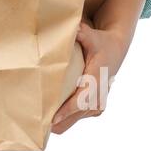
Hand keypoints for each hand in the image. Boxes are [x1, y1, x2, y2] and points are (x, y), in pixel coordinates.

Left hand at [50, 15, 134, 134]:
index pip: (82, 99)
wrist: (115, 51)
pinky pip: (78, 118)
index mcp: (97, 80)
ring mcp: (98, 104)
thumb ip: (83, 33)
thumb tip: (73, 27)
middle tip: (36, 124)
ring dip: (60, 122)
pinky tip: (49, 118)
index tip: (52, 119)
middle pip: (76, 115)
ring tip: (38, 123)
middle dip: (58, 121)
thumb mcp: (93, 36)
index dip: (67, 110)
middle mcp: (99, 95)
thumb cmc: (100, 43)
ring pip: (75, 119)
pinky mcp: (96, 108)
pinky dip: (65, 119)